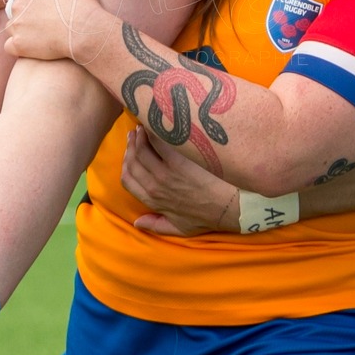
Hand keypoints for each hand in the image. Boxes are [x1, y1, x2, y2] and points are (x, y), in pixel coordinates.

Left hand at [3, 0, 104, 61]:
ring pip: (12, 27)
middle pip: (15, 9)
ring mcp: (16, 26)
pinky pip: (9, 46)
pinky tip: (33, 45)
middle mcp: (16, 5)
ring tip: (43, 33)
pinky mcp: (19, 45)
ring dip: (23, 30)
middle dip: (27, 13)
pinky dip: (19, 46)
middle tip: (47, 19)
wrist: (86, 29)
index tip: (49, 5)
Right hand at [122, 127, 238, 235]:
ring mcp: (166, 173)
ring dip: (139, 137)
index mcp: (154, 200)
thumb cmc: (207, 216)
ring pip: (142, 151)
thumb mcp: (180, 229)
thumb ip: (156, 225)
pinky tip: (157, 125)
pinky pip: (159, 143)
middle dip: (130, 147)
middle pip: (132, 163)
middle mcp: (155, 186)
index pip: (127, 180)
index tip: (128, 154)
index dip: (124, 165)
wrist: (229, 207)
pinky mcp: (179, 161)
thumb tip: (137, 223)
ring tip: (142, 127)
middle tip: (133, 135)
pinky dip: (154, 133)